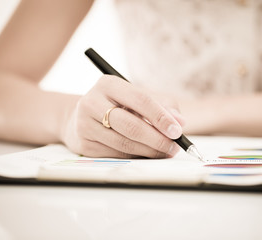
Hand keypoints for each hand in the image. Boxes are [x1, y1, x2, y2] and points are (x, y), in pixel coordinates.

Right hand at [60, 75, 183, 157]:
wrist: (81, 117)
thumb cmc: (118, 105)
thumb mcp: (139, 97)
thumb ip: (163, 106)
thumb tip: (180, 122)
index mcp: (108, 84)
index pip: (140, 100)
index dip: (161, 117)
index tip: (177, 131)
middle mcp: (92, 101)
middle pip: (131, 125)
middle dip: (157, 139)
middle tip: (173, 147)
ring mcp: (84, 124)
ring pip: (124, 143)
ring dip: (149, 151)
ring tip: (165, 152)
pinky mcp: (84, 143)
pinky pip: (115, 154)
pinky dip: (135, 156)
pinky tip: (147, 154)